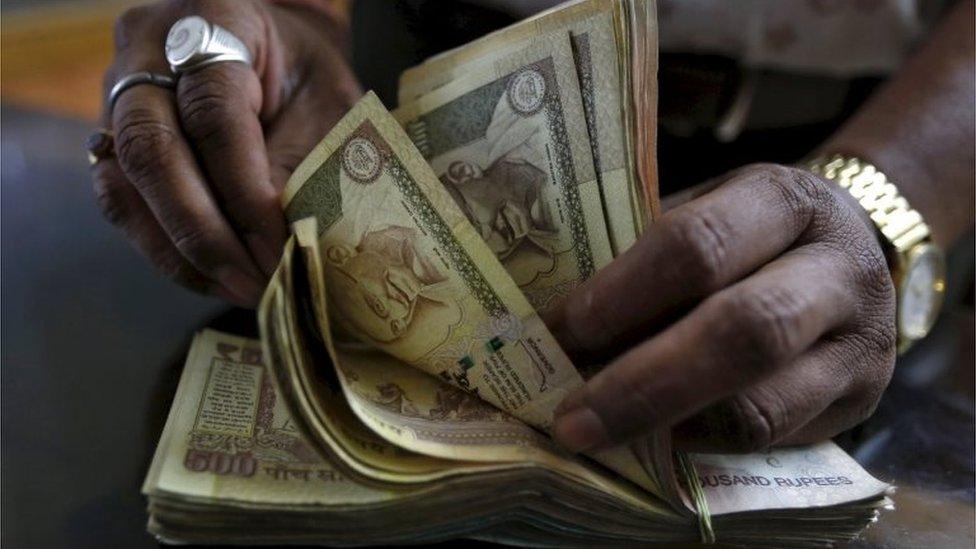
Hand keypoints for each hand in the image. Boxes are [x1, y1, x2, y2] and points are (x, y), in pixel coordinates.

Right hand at [92, 0, 360, 306]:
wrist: (275, 54)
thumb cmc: (306, 78)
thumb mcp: (325, 106)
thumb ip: (301, 166)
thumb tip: (285, 247)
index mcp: (212, 17)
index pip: (214, 111)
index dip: (245, 189)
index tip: (281, 246)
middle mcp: (148, 50)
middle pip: (151, 149)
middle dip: (205, 231)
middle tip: (257, 283)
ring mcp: (118, 95)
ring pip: (124, 186)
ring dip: (183, 252)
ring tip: (242, 289)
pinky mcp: (111, 143)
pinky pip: (123, 206)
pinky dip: (168, 251)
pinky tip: (216, 277)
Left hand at [546, 164, 896, 452]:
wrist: (855, 249)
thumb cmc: (750, 232)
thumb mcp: (708, 213)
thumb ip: (648, 260)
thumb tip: (553, 329)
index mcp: (786, 201)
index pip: (700, 244)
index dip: (620, 295)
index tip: (554, 332)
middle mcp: (838, 269)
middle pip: (744, 331)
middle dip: (642, 383)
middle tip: (570, 418)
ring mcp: (861, 342)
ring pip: (762, 405)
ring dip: (666, 427)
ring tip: (600, 434)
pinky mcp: (862, 401)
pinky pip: (771, 441)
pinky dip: (698, 444)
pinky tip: (651, 441)